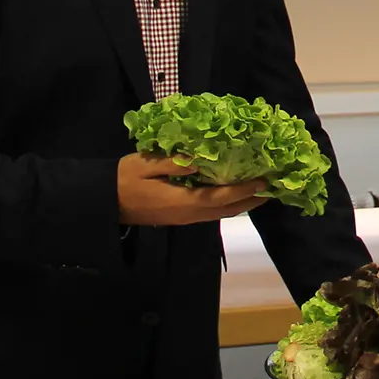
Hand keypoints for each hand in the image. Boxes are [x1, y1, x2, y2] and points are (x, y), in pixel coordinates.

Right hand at [117, 152, 269, 226]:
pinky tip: (234, 195)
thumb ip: (173, 164)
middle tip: (273, 188)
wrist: (104, 203)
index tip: (264, 181)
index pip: (221, 197)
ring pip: (220, 213)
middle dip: (251, 200)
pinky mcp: (181, 217)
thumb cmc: (123, 180)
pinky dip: (227, 204)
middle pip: (227, 210)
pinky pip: (211, 212)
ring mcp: (185, 218)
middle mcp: (188, 214)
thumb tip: (200, 161)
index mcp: (182, 201)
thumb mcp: (145, 165)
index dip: (244, 190)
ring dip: (242, 204)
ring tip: (260, 192)